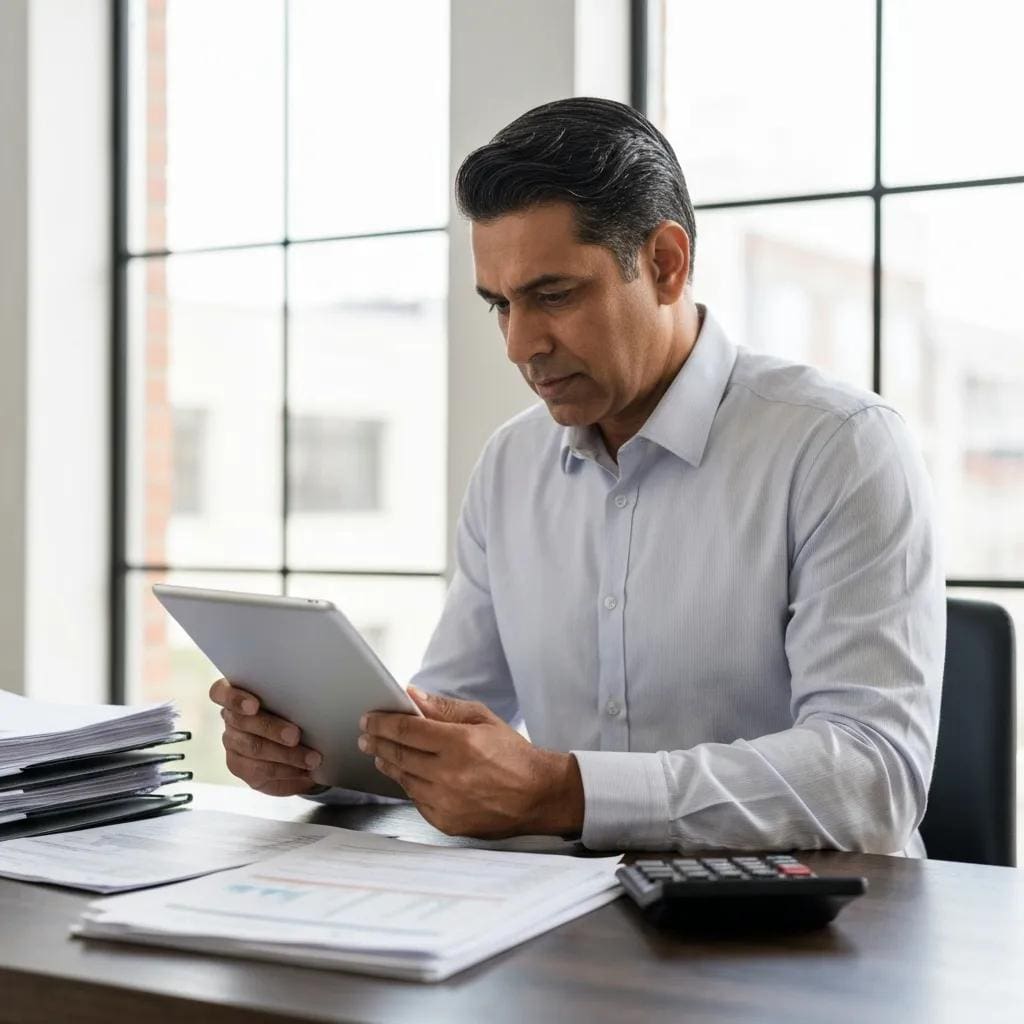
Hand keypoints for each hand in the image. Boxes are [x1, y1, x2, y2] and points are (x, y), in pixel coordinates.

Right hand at [208, 678, 322, 795]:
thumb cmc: (293, 710)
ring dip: (286, 755)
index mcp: (237, 692)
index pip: (221, 692)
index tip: (254, 706)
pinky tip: (303, 771)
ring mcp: (233, 743)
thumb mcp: (293, 699)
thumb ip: (291, 696)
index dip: (235, 699)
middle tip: (296, 736)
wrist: (295, 743)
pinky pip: (260, 770)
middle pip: (242, 723)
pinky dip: (286, 770)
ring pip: (254, 748)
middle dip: (272, 729)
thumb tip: (314, 695)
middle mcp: (231, 718)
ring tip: (311, 759)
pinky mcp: (240, 767)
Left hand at [358, 687, 583, 838]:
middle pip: (398, 754)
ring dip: (389, 763)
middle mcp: (449, 774)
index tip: (369, 719)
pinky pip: (417, 800)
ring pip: (404, 779)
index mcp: (459, 743)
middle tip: (367, 735)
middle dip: (377, 742)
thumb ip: (444, 708)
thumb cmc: (513, 754)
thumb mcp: (483, 719)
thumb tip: (413, 696)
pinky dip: (409, 785)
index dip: (382, 722)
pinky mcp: (446, 822)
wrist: (538, 795)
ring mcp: (446, 801)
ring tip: (382, 753)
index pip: (406, 730)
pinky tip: (408, 774)